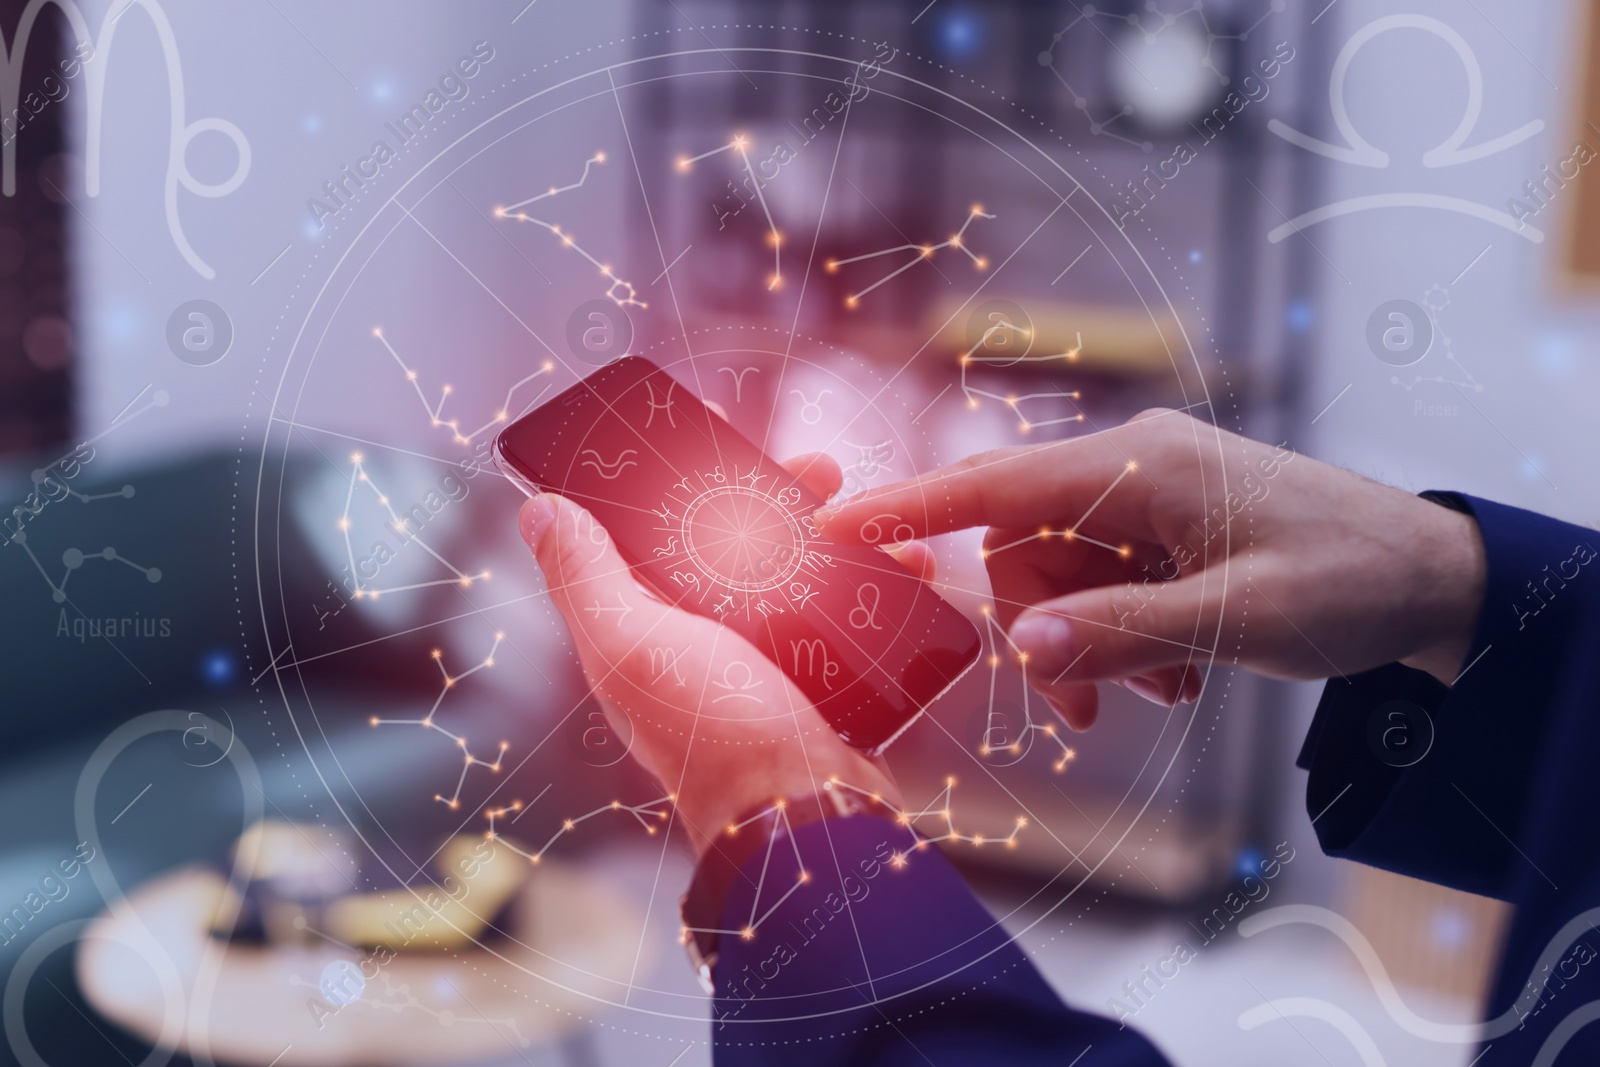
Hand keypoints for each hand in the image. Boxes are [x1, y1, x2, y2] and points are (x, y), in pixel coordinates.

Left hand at [517, 453, 910, 857]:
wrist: (809, 817)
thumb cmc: (714, 736)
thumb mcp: (633, 644)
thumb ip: (585, 578)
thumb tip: (540, 510)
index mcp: (643, 633)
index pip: (647, 539)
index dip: (674, 485)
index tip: (716, 440)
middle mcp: (699, 648)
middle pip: (734, 550)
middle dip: (777, 500)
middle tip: (821, 470)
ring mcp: (763, 668)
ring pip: (799, 578)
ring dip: (837, 536)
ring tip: (875, 517)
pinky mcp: (820, 686)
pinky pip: (847, 620)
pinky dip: (877, 587)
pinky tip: (906, 565)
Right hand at [815, 409, 1486, 730]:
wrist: (1432, 576)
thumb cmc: (1350, 581)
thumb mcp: (1238, 620)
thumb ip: (1121, 631)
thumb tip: (1021, 647)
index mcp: (1141, 465)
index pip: (994, 485)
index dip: (906, 508)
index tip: (829, 523)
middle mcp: (1131, 465)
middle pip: (1019, 547)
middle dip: (1039, 630)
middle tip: (1089, 708)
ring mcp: (1146, 492)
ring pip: (1056, 572)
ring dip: (1090, 640)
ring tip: (1162, 685)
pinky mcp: (1161, 522)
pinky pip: (1099, 578)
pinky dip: (1120, 629)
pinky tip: (1179, 664)